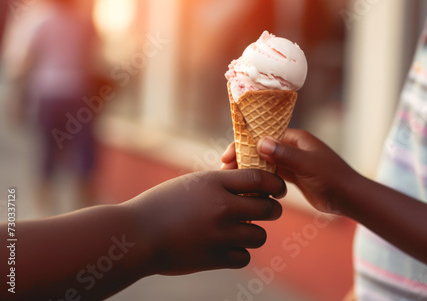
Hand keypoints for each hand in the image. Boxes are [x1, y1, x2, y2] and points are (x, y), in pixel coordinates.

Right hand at [123, 170, 285, 274]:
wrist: (136, 235)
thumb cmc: (162, 204)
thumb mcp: (192, 183)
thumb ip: (222, 183)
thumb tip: (251, 185)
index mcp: (215, 183)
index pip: (260, 179)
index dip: (276, 184)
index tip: (278, 188)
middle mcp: (222, 208)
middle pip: (269, 209)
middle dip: (272, 209)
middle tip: (267, 210)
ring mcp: (220, 235)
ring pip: (259, 236)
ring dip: (254, 233)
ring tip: (242, 230)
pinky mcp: (214, 258)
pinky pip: (244, 257)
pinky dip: (239, 253)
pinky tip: (228, 247)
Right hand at [222, 129, 361, 213]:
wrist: (349, 198)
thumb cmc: (332, 178)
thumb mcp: (308, 165)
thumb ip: (285, 154)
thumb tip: (260, 142)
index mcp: (295, 138)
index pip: (263, 136)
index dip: (244, 144)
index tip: (228, 155)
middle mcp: (292, 147)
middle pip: (261, 149)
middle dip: (243, 157)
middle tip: (225, 170)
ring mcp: (292, 162)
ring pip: (264, 163)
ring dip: (249, 169)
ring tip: (231, 179)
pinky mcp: (292, 176)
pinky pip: (271, 175)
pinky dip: (260, 179)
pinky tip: (248, 187)